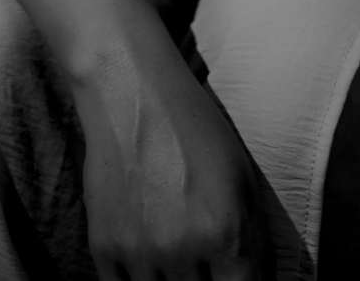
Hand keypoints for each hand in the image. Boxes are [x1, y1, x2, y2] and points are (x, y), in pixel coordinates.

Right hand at [77, 45, 274, 280]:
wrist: (133, 95)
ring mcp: (138, 252)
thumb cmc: (196, 132)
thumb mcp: (244, 181)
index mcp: (224, 231)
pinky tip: (148, 265)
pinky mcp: (104, 247)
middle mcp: (181, 248)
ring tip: (176, 259)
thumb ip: (256, 245)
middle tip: (204, 266)